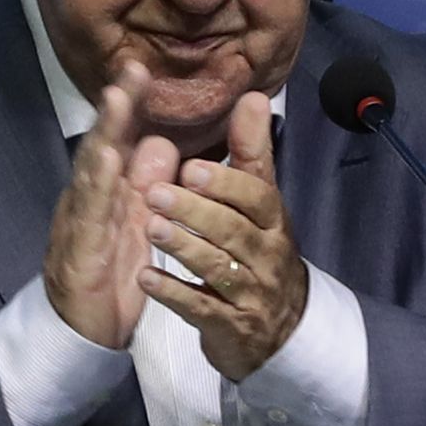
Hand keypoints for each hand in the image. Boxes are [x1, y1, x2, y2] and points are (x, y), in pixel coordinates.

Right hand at [43, 63, 163, 349]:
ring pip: (90, 173)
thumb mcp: (136, 226)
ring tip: (117, 99)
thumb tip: (162, 143)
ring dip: (103, 135)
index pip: (119, 144)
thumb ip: (146, 186)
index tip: (144, 69)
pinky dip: (95, 186)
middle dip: (116, 109)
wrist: (83, 334)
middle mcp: (90, 202)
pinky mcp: (77, 251)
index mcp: (108, 195)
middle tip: (131, 69)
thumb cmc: (109, 278)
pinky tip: (106, 161)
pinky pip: (87, 215)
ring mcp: (79, 224)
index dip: (130, 109)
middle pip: (102, 147)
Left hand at [142, 88, 307, 379]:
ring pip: (218, 268)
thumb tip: (255, 96)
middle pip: (234, 231)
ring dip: (183, 247)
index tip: (190, 167)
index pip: (257, 197)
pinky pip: (201, 309)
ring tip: (150, 228)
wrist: (279, 329)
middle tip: (155, 194)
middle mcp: (267, 256)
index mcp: (273, 222)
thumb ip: (252, 152)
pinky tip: (146, 278)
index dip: (225, 183)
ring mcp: (250, 293)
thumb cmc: (258, 253)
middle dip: (196, 212)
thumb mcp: (259, 204)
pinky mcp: (230, 326)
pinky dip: (174, 293)